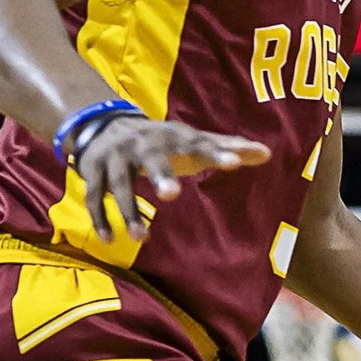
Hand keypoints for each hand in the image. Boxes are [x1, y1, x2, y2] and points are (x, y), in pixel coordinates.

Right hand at [75, 116, 270, 243]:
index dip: (215, 152)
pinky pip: (94, 195)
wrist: (104, 121)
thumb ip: (226, 148)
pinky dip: (99, 217)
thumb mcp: (191, 141)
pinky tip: (108, 239)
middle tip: (172, 193)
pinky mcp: (93, 169)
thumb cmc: (161, 140)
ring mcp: (115, 156)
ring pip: (119, 184)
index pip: (196, 143)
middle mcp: (142, 144)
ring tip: (141, 237)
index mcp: (171, 136)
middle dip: (160, 174)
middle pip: (152, 158)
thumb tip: (266, 153)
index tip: (233, 163)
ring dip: (128, 210)